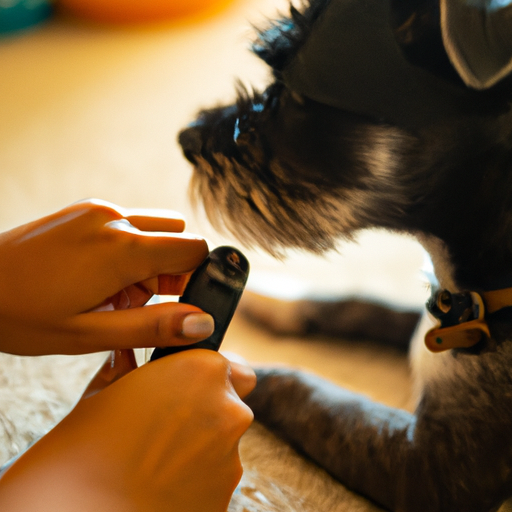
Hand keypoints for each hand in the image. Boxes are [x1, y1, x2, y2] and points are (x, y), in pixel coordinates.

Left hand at [0, 199, 212, 355]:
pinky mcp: (85, 210)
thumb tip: (203, 322)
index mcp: (121, 249)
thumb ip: (152, 326)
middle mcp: (114, 219)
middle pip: (178, 236)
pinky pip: (129, 225)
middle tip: (136, 302)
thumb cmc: (22, 315)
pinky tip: (98, 275)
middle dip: (171, 270)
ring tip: (113, 290)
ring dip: (150, 259)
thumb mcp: (90, 334)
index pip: (194, 248)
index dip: (195, 278)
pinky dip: (129, 249)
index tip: (174, 302)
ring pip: (155, 229)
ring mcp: (98, 210)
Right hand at [0, 350, 255, 511]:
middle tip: (169, 423)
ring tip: (157, 459)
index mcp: (203, 370)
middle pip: (232, 399)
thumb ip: (125, 367)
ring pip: (225, 439)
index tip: (180, 388)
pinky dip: (198, 476)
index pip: (222, 364)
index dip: (200, 376)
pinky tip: (162, 483)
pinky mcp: (228, 492)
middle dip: (210, 406)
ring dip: (202, 443)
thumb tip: (124, 353)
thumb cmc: (86, 449)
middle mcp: (229, 408)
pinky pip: (217, 474)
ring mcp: (233, 453)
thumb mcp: (102, 394)